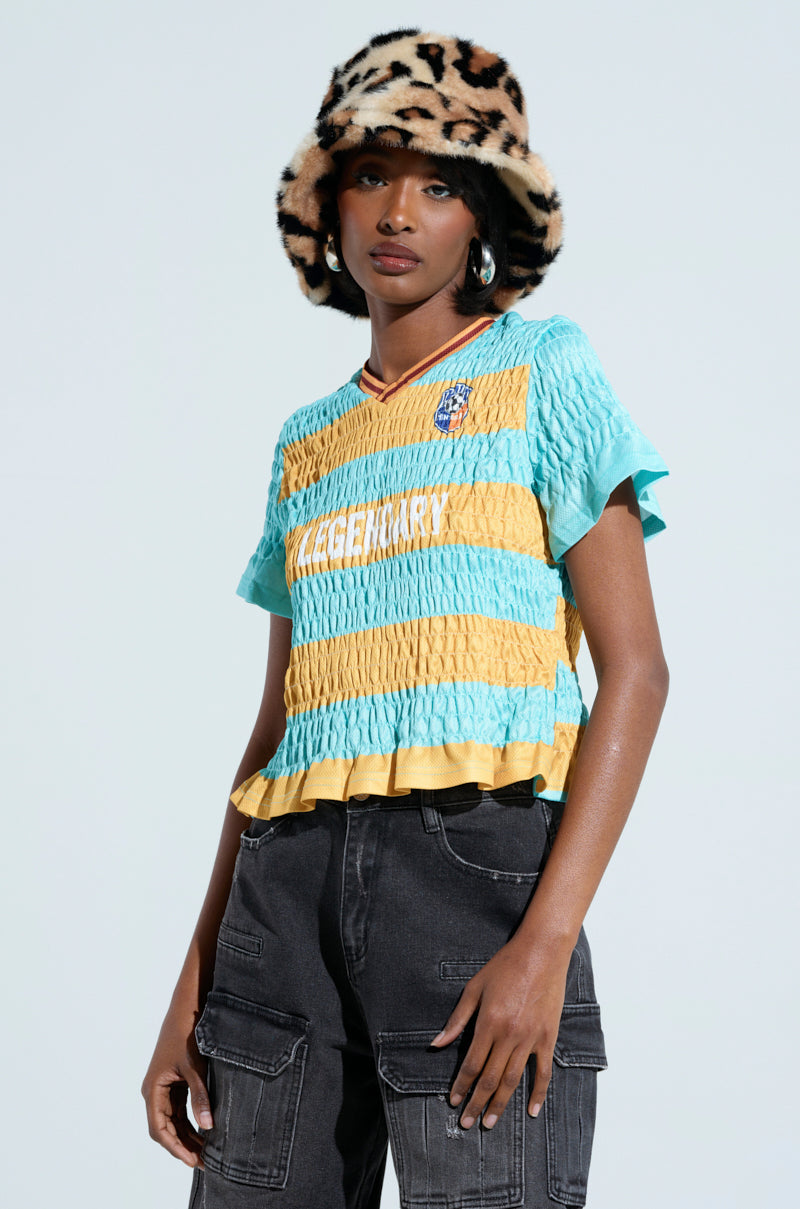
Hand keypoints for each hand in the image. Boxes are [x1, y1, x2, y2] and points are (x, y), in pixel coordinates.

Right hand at [141, 1006, 212, 1167]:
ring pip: (174, 1120)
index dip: (175, 1147)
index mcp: (154, 1090)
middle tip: (205, 1161)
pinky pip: (180, 1108)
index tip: (192, 1161)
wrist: (187, 1007)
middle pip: (167, 1128)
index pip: (160, 1129)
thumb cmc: (186, 1034)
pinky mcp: (175, 1081)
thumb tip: (208, 1126)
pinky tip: (206, 1130)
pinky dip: (191, 1120)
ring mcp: (165, 1087)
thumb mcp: (194, 1067)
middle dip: (184, 1145)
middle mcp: (156, 1091)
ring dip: (188, 1135)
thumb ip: (200, 1097)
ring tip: (207, 1151)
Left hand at [429, 934, 570, 1128]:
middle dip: (476, 1103)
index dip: (461, 1086)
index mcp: (489, 1022)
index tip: (453, 1101)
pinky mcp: (548, 1037)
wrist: (541, 953)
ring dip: (500, 1104)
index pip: (471, 1064)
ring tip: (490, 1122)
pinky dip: (538, 1093)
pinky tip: (532, 1110)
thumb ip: (457, 1019)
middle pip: (490, 1078)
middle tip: (467, 1123)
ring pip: (513, 1080)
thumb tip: (436, 1043)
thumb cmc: (505, 966)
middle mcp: (509, 1035)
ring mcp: (531, 1038)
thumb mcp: (474, 988)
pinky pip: (543, 1071)